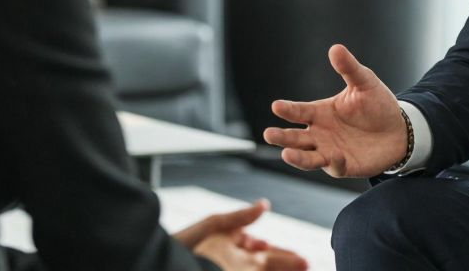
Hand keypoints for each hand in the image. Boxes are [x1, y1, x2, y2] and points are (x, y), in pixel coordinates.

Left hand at [174, 199, 307, 270]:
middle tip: (308, 266)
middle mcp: (229, 262)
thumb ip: (240, 217)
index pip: (259, 251)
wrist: (160, 265)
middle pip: (265, 265)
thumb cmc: (178, 246)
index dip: (280, 253)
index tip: (299, 258)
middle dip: (286, 265)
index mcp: (226, 246)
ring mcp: (229, 270)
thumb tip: (265, 205)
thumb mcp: (212, 226)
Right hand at [263, 44, 408, 177]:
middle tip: (269, 134)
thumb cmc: (377, 104)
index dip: (287, 109)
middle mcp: (320, 134)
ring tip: (286, 153)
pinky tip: (334, 156)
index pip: (299, 111)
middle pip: (295, 137)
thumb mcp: (364, 82)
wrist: (399, 129)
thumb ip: (348, 68)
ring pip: (308, 157)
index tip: (276, 106)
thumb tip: (335, 48)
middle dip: (282, 137)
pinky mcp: (345, 166)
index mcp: (320, 113)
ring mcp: (330, 151)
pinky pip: (335, 166)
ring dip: (296, 157)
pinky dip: (333, 163)